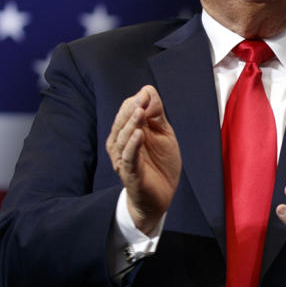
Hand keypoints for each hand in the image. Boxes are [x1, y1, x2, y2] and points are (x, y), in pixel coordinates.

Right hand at [106, 85, 180, 234]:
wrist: (161, 196)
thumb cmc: (161, 163)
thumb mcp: (164, 134)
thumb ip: (156, 115)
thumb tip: (148, 90)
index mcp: (130, 132)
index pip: (128, 112)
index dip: (137, 102)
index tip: (146, 92)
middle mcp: (122, 144)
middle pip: (122, 123)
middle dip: (131, 109)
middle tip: (141, 98)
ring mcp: (124, 159)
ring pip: (123, 139)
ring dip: (131, 124)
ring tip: (139, 112)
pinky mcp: (130, 173)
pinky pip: (129, 158)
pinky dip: (132, 145)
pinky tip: (138, 135)